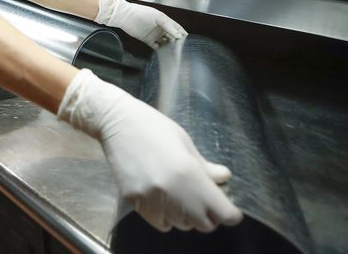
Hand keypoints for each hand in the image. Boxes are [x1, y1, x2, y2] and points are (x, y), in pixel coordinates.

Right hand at [58, 69, 242, 232]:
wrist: (117, 122)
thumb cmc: (154, 127)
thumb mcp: (185, 143)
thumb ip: (205, 167)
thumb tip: (224, 178)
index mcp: (190, 174)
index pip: (223, 213)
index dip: (230, 213)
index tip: (229, 208)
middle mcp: (172, 193)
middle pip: (205, 225)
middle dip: (209, 215)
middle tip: (204, 199)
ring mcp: (152, 200)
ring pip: (182, 225)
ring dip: (187, 216)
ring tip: (181, 195)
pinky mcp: (135, 203)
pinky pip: (162, 224)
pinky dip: (168, 218)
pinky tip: (164, 200)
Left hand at [95, 0, 186, 48]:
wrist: (125, 17)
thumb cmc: (141, 13)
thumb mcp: (158, 17)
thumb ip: (168, 26)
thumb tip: (178, 35)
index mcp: (164, 21)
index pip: (176, 28)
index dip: (182, 34)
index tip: (188, 41)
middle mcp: (161, 28)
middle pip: (172, 37)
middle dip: (177, 42)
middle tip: (182, 50)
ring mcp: (154, 34)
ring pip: (165, 43)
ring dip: (169, 47)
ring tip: (175, 54)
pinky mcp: (148, 40)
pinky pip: (157, 47)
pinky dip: (161, 50)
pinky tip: (164, 54)